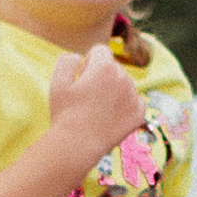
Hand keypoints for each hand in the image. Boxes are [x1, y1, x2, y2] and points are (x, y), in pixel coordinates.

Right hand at [46, 43, 144, 170]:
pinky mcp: (139, 113)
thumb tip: (79, 56)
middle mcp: (123, 78)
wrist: (77, 146)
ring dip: (114, 89)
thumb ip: (67, 61)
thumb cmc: (65, 113)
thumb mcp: (57, 82)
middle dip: (102, 75)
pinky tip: (111, 115)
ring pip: (125, 83)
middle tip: (88, 96)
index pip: (100, 50)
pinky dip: (126, 105)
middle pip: (113, 66)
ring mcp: (133, 96)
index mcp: (104, 66)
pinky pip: (136, 99)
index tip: (81, 78)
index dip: (88, 62)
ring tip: (98, 109)